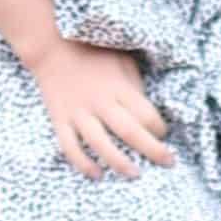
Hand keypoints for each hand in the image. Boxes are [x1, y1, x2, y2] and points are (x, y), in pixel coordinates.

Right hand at [28, 38, 173, 181]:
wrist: (51, 46)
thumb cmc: (93, 52)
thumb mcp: (122, 59)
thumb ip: (135, 85)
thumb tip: (147, 112)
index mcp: (118, 86)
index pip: (146, 113)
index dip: (160, 128)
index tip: (164, 134)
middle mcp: (99, 101)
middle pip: (130, 132)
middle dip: (153, 150)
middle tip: (169, 163)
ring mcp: (78, 112)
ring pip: (100, 144)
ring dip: (120, 163)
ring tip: (135, 174)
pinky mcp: (60, 120)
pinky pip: (70, 148)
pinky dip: (83, 164)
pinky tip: (97, 174)